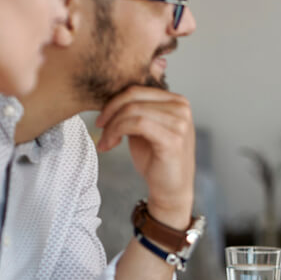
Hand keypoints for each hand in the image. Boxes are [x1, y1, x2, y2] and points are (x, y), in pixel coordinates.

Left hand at [94, 86, 194, 228]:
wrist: (170, 190)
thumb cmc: (156, 160)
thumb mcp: (145, 128)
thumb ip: (136, 110)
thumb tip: (111, 97)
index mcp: (177, 101)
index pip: (138, 89)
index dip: (114, 101)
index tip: (101, 119)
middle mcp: (182, 108)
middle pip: (134, 97)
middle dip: (110, 112)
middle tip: (99, 128)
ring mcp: (180, 123)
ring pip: (132, 111)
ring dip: (112, 126)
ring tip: (105, 141)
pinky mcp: (173, 138)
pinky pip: (137, 124)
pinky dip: (117, 132)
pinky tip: (110, 145)